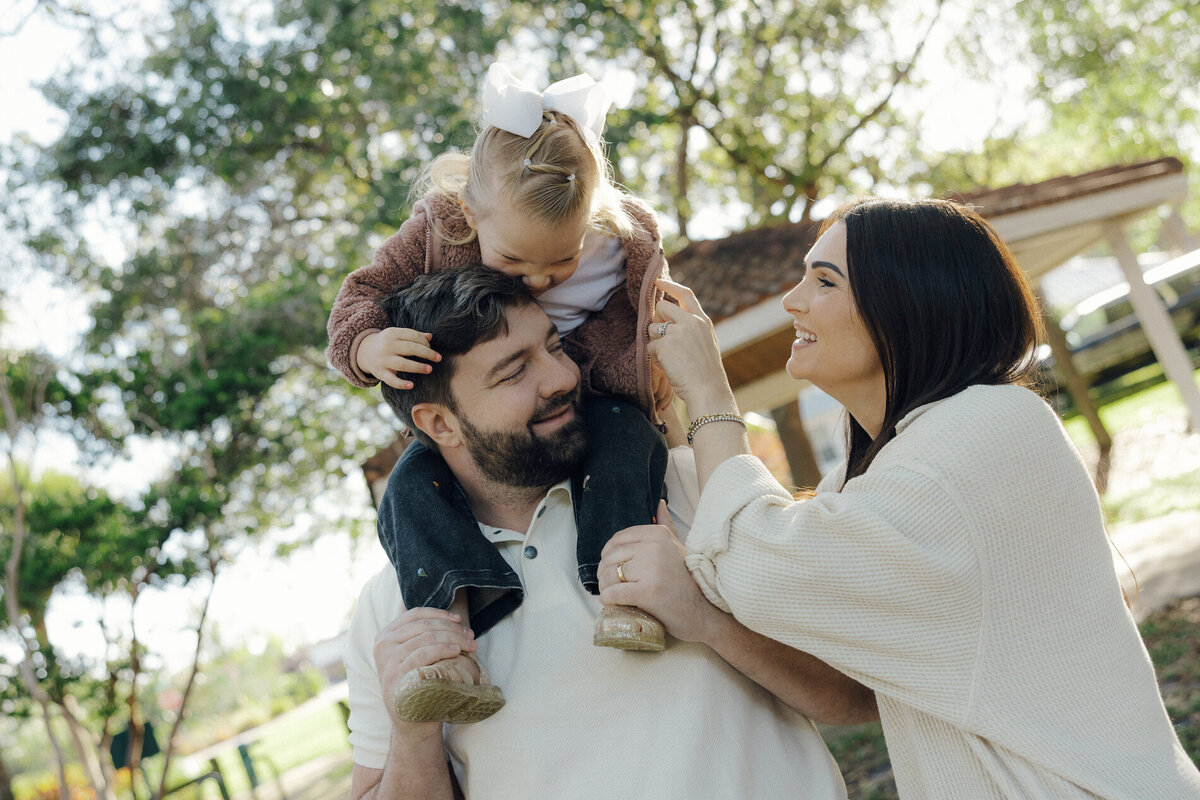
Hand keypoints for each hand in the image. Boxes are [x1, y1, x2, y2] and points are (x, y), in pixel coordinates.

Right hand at [358, 327, 440, 388]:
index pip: (413, 336)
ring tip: (429, 369)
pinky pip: (391, 380)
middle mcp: (387, 346)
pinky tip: (411, 385)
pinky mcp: (380, 373)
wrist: (364, 351)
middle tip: (438, 358)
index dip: (425, 342)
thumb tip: (430, 336)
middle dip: (427, 353)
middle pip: (410, 348)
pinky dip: (401, 384)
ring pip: (403, 364)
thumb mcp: (397, 335)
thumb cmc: (387, 342)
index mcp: (393, 334)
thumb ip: (413, 335)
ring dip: (418, 367)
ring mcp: (383, 360)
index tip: (431, 348)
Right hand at [373, 607, 475, 735]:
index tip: (458, 619)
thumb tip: (452, 616)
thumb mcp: (414, 656)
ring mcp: (387, 661)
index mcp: (385, 636)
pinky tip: (457, 652)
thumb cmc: (419, 683)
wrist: (411, 721)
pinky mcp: (395, 676)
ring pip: (426, 638)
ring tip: (469, 644)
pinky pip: (424, 654)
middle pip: (424, 626)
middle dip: (452, 628)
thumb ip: (422, 635)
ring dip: (453, 638)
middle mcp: (382, 646)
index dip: (439, 613)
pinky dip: (443, 649)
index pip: (415, 614)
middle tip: (471, 635)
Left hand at [598, 500, 725, 643]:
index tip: (612, 566)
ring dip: (604, 587)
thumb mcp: (677, 546)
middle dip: (604, 572)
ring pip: (610, 575)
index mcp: (658, 534)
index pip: (617, 539)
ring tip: (610, 594)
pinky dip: (608, 599)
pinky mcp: (648, 591)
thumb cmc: (686, 579)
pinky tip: (611, 602)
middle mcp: (654, 547)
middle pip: (611, 557)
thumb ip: (665, 524)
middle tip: (609, 584)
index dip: (608, 554)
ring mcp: (651, 569)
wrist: (702, 611)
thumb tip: (659, 503)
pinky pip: (614, 593)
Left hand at [648, 279, 734, 413]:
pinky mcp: (664, 345)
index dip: (670, 286)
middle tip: (664, 340)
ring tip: (671, 359)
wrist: (708, 390)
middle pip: (662, 308)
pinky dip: (655, 359)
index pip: (685, 294)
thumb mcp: (705, 343)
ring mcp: (677, 332)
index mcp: (702, 321)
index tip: (658, 281)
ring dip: (655, 343)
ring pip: (652, 329)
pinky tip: (668, 367)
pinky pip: (650, 348)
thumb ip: (691, 329)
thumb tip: (666, 322)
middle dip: (658, 322)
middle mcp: (690, 322)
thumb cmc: (706, 373)